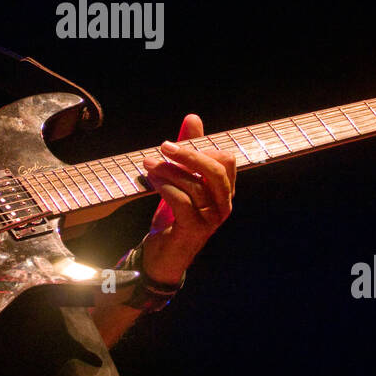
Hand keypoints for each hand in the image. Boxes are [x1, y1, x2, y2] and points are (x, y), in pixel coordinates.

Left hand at [139, 114, 235, 285]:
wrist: (163, 256)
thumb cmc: (175, 216)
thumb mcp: (182, 180)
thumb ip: (189, 152)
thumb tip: (194, 118)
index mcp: (225, 191)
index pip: (226, 159)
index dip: (201, 147)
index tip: (175, 144)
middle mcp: (224, 205)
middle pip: (216, 169)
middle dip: (189, 153)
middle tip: (164, 146)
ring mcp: (211, 220)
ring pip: (195, 184)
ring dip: (169, 170)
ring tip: (149, 164)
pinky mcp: (193, 231)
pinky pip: (182, 201)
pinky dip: (165, 186)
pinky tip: (151, 180)